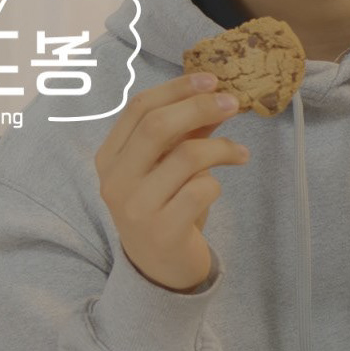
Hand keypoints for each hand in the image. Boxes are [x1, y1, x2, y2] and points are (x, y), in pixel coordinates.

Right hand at [95, 72, 248, 291]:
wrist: (159, 271)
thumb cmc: (163, 208)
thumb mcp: (166, 167)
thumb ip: (185, 133)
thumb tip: (216, 94)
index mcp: (109, 157)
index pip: (139, 108)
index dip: (177, 88)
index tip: (211, 79)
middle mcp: (115, 179)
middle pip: (157, 126)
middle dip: (199, 107)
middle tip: (233, 102)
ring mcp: (136, 207)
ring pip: (185, 157)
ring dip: (221, 148)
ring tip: (240, 153)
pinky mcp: (162, 230)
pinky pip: (200, 190)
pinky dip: (216, 183)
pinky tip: (218, 187)